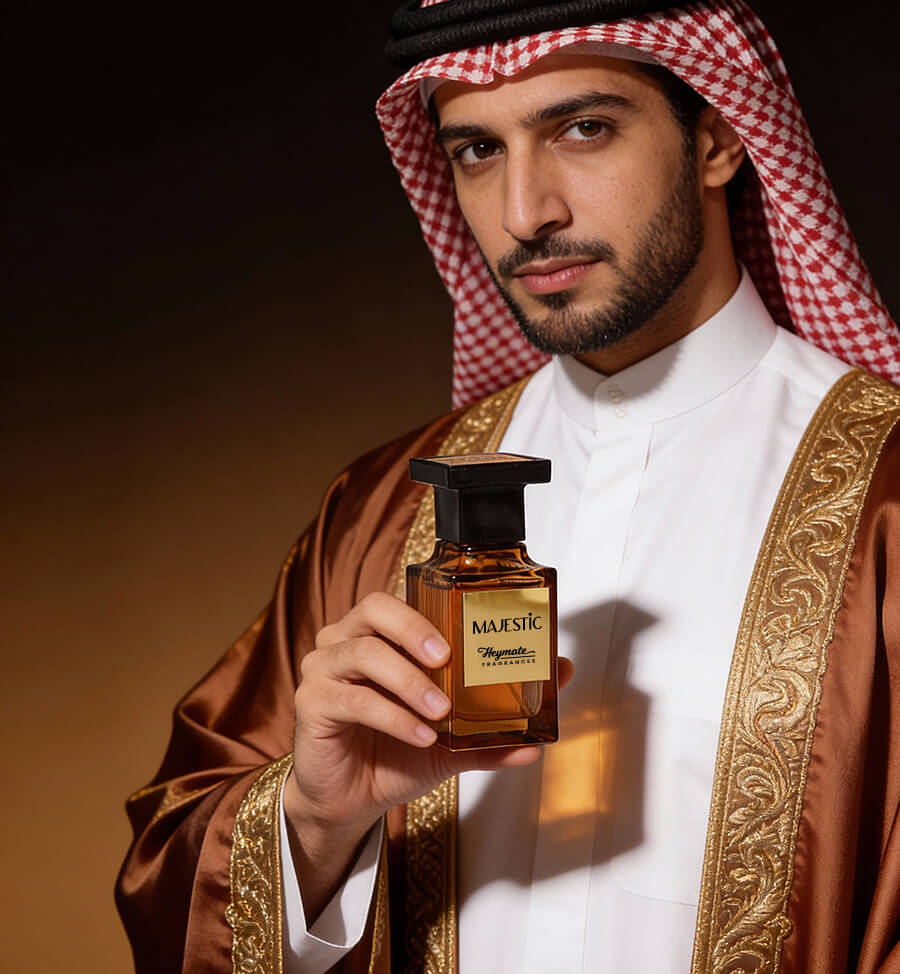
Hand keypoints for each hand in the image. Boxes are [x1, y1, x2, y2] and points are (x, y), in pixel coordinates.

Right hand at [283, 591, 572, 918]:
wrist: (350, 803)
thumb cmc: (395, 755)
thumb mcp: (451, 742)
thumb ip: (492, 728)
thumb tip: (545, 722)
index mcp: (378, 635)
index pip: (403, 600)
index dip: (436, 609)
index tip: (474, 628)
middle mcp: (345, 640)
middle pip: (375, 608)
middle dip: (415, 627)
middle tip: (448, 656)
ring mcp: (323, 669)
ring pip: (365, 653)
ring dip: (410, 680)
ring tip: (442, 710)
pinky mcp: (311, 703)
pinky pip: (355, 700)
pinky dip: (394, 717)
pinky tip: (421, 736)